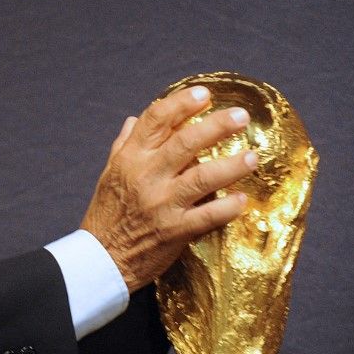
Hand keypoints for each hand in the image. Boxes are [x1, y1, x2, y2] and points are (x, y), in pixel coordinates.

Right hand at [80, 86, 258, 292]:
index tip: (204, 94)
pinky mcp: (175, 231)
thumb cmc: (105, 214)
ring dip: (231, 166)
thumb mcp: (109, 174)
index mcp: (130, 159)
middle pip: (186, 143)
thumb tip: (136, 119)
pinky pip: (208, 216)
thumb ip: (124, 145)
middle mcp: (147, 177)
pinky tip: (242, 199)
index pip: (156, 120)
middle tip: (242, 117)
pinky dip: (228, 207)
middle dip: (217, 126)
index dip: (181, 103)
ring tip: (252, 157)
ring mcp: (162, 204)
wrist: (100, 259)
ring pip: (202, 178)